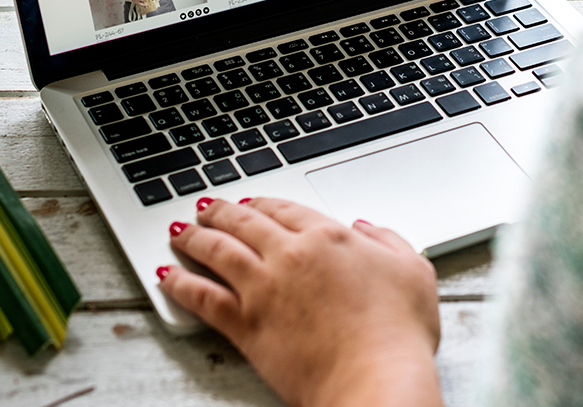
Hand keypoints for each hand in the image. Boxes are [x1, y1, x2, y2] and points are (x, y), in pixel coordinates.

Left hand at [161, 198, 442, 406]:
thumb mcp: (414, 271)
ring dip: (194, 238)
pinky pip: (202, 297)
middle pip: (245, 222)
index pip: (286, 209)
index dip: (264, 203)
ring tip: (180, 231)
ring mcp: (264, 288)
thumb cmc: (398, 333)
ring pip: (217, 251)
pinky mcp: (246, 324)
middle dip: (221, 211)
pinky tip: (168, 275)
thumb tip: (366, 228)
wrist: (375, 379)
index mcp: (330, 237)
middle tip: (207, 207)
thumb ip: (388, 241)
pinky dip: (180, 283)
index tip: (253, 203)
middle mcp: (291, 254)